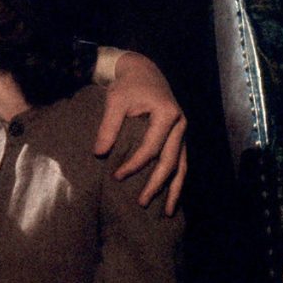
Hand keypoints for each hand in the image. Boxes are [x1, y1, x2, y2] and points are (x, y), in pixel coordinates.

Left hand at [94, 52, 186, 214]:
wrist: (143, 71)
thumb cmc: (127, 85)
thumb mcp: (115, 101)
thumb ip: (108, 126)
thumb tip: (99, 153)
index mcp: (167, 115)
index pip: (151, 148)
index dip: (134, 164)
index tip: (117, 176)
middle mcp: (180, 124)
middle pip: (171, 161)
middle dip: (157, 184)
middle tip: (141, 203)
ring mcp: (183, 131)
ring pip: (182, 165)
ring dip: (174, 188)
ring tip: (168, 212)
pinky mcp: (179, 135)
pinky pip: (181, 161)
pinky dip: (177, 179)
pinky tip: (172, 195)